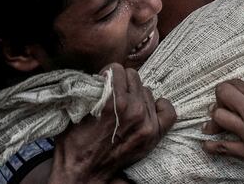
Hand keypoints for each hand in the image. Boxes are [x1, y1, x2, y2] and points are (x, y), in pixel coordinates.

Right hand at [49, 63, 176, 183]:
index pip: (117, 69)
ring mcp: (147, 123)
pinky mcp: (154, 135)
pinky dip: (159, 106)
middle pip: (133, 77)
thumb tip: (103, 75)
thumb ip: (91, 89)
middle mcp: (134, 111)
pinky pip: (167, 110)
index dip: (107, 74)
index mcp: (113, 103)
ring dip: (136, 95)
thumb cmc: (76, 144)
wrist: (84, 174)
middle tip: (113, 94)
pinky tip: (147, 108)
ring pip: (147, 91)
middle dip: (121, 82)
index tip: (103, 81)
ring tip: (125, 106)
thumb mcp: (77, 111)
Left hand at [202, 78, 243, 183]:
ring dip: (216, 115)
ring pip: (219, 118)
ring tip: (217, 115)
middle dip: (220, 94)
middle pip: (223, 97)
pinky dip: (213, 145)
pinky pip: (225, 147)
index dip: (231, 83)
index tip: (232, 87)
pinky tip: (207, 141)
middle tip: (223, 97)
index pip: (236, 85)